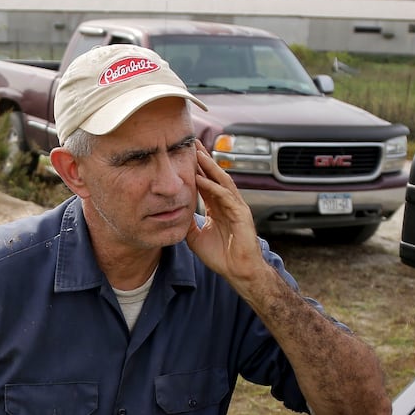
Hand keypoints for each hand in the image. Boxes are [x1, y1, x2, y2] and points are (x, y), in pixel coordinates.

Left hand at [185, 141, 266, 284]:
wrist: (238, 271)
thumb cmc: (221, 256)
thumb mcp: (196, 236)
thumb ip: (187, 223)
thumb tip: (173, 214)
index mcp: (218, 207)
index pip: (206, 182)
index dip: (196, 169)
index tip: (184, 155)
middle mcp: (228, 203)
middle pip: (215, 176)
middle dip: (204, 159)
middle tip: (192, 143)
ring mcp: (236, 207)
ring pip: (222, 181)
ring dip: (210, 167)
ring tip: (198, 153)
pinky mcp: (241, 215)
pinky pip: (226, 197)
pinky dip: (213, 187)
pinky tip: (203, 179)